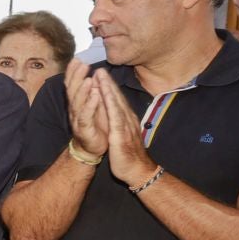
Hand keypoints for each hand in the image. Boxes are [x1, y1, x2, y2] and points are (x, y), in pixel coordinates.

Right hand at [64, 59, 108, 156]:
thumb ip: (92, 91)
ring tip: (88, 78)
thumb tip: (95, 74)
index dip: (73, 71)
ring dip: (83, 89)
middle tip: (82, 63)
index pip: (72, 84)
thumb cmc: (94, 124)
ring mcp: (78, 118)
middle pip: (72, 90)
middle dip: (77, 76)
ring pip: (77, 102)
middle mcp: (74, 109)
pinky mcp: (84, 129)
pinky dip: (90, 105)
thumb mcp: (93, 105)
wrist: (92, 148)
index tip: (77, 59)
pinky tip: (96, 96)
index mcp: (77, 102)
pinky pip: (85, 115)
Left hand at [96, 71, 155, 186]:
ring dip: (108, 88)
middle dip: (108, 82)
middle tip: (99, 68)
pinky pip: (114, 115)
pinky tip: (103, 95)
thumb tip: (118, 118)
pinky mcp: (121, 134)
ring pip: (116, 102)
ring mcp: (125, 125)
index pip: (117, 101)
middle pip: (117, 98)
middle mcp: (127, 119)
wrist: (139, 171)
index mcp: (126, 120)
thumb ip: (122, 126)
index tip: (101, 76)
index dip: (109, 88)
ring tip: (100, 75)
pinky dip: (109, 103)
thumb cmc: (130, 156)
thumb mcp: (124, 137)